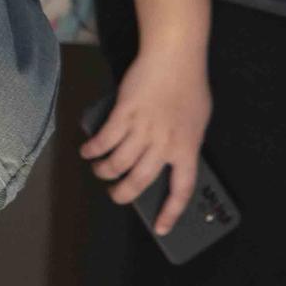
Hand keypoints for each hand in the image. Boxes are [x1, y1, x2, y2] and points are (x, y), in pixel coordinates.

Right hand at [79, 39, 211, 235]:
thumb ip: (184, 142)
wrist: (174, 56)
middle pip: (139, 182)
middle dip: (122, 194)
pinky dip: (92, 149)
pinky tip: (87, 150)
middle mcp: (164, 144)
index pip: (181, 190)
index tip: (161, 228)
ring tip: (99, 170)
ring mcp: (142, 130)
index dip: (170, 213)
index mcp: (188, 148)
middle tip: (116, 195)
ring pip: (116, 164)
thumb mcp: (198, 120)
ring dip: (103, 171)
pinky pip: (104, 141)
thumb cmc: (189, 84)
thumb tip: (169, 159)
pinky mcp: (123, 114)